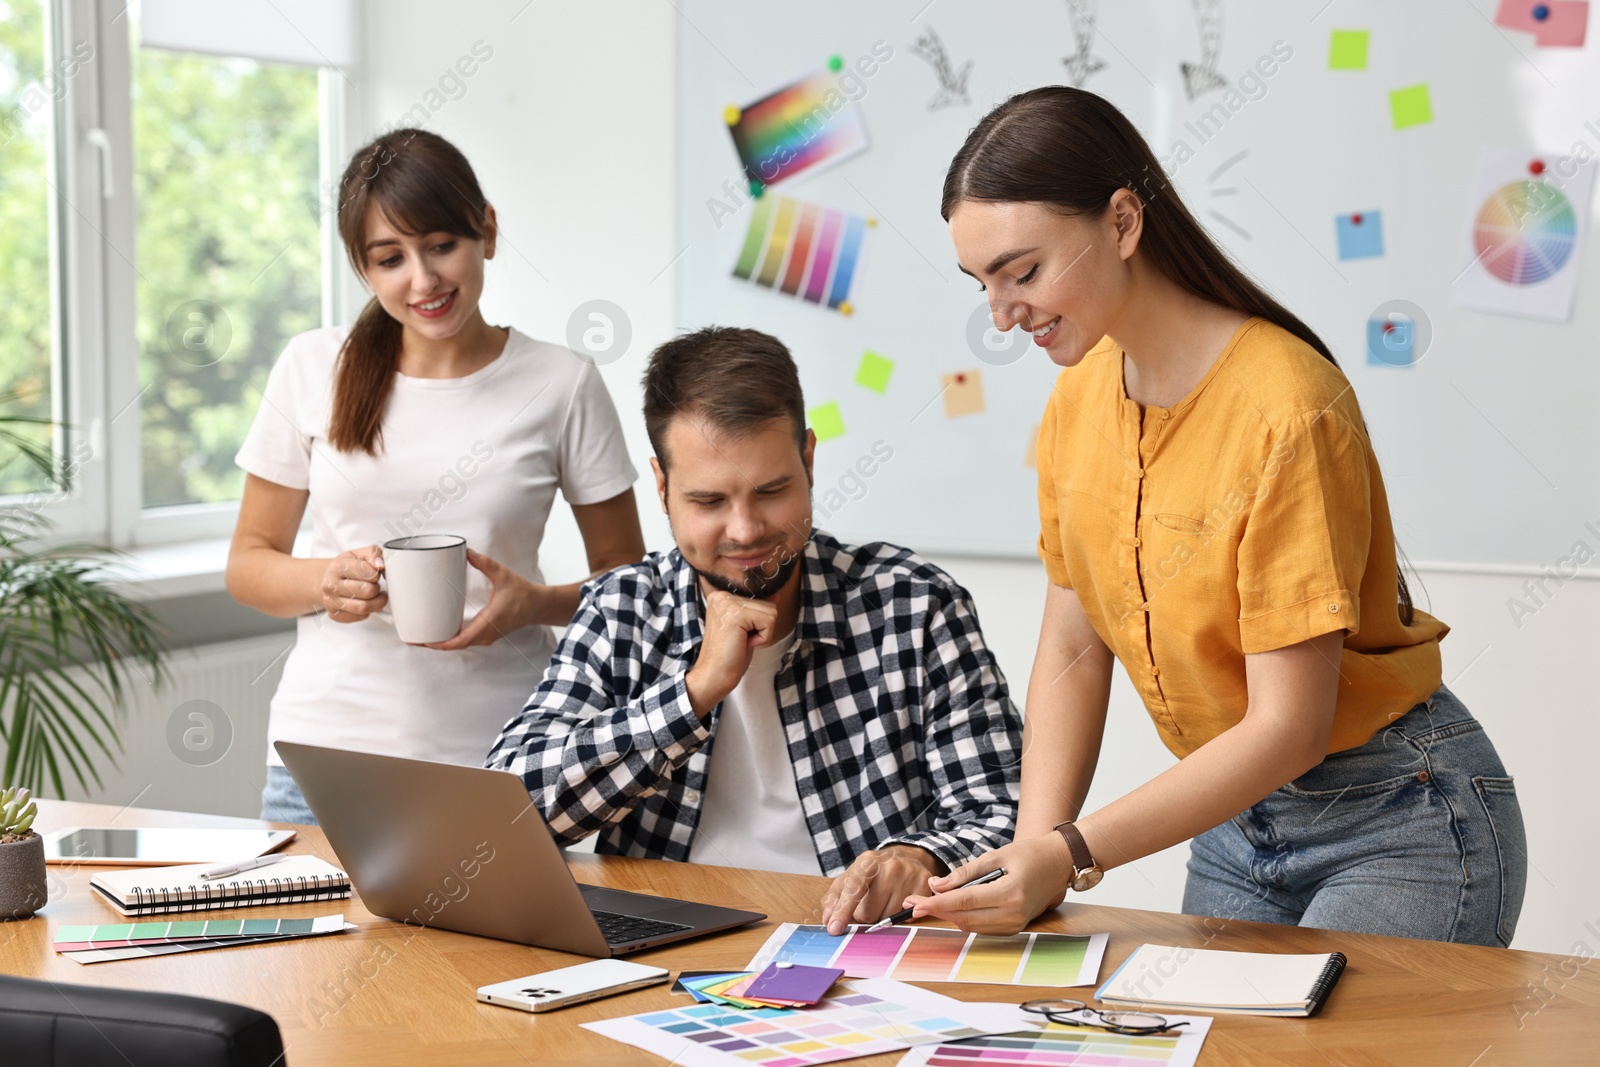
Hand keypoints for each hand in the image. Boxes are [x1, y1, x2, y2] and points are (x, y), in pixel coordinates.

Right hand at [321, 546, 386, 621]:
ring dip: (376, 602)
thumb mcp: (359, 553)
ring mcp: (330, 601)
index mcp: (337, 566)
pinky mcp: (334, 614)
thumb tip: (380, 565)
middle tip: (376, 585)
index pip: (367, 573)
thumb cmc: (346, 566)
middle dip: (377, 588)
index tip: (375, 573)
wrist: (328, 578)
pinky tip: (366, 603)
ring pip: (363, 608)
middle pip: (367, 591)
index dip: (377, 574)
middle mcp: (330, 585)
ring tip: (377, 596)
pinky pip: (359, 617)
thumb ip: (373, 553)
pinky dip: (367, 612)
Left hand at [425, 549, 542, 649]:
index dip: (441, 644)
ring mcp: (486, 636)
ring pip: (460, 644)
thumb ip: (485, 563)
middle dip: (434, 644)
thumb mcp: (504, 575)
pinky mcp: (486, 634)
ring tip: (422, 636)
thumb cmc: (523, 593)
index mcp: (489, 622)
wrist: (539, 606)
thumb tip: (466, 552)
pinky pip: (465, 640)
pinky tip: (440, 633)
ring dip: (442, 643)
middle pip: (455, 645)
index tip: (425, 641)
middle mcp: (486, 634)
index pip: (461, 640)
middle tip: (413, 637)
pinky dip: (451, 640)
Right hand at [685, 589, 779, 716]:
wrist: (714, 675)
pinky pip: (769, 621)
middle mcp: (723, 595)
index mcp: (722, 596)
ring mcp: (727, 603)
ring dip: (763, 633)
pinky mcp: (735, 614)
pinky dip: (763, 638)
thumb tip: (777, 594)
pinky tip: (744, 643)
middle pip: (768, 604)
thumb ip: (758, 608)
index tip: (740, 634)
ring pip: (771, 612)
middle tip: (740, 639)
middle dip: (761, 627)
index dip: (758, 622)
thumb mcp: (747, 627)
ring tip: (742, 641)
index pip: (761, 598)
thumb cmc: (730, 655)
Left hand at [819, 845, 944, 935]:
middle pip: (869, 914)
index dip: (843, 911)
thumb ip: (835, 898)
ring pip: (887, 920)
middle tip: (872, 899)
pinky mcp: (925, 886)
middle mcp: (891, 867)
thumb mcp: (851, 877)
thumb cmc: (874, 871)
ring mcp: (910, 876)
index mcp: (868, 862)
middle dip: (866, 914)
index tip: (835, 929)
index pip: (853, 890)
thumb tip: (828, 920)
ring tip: (887, 899)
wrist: (908, 857)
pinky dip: (900, 915)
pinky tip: (900, 900)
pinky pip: (906, 919)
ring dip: (883, 916)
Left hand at [901, 833, 1073, 934]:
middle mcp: (1013, 914)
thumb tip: (936, 885)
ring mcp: (1015, 924)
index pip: (963, 902)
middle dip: (936, 911)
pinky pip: (982, 927)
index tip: (913, 903)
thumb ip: (965, 873)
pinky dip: (965, 918)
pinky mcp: (1015, 927)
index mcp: (1010, 893)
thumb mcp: (995, 855)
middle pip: (964, 919)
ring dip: (948, 915)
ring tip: (928, 901)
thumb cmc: (1030, 854)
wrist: (1059, 863)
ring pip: (971, 926)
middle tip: (912, 903)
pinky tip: (953, 906)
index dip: (935, 903)